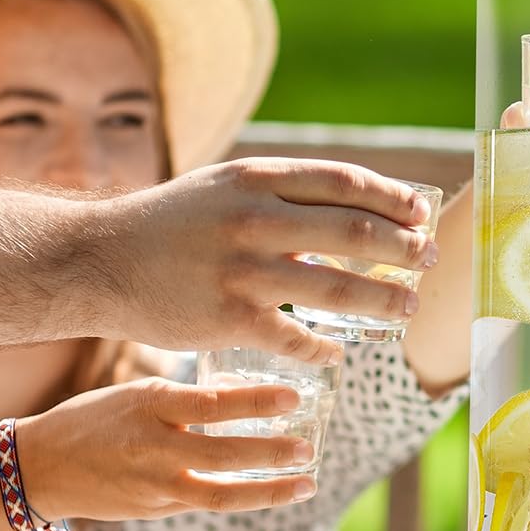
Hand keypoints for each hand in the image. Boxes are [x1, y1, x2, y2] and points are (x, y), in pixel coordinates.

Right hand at [18, 377, 322, 519]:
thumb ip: (187, 399)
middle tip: (308, 447)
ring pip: (221, 494)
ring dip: (269, 490)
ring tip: (307, 483)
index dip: (255, 401)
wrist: (39, 467)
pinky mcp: (157, 509)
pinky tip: (278, 492)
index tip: (294, 395)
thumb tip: (243, 393)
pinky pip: (210, 504)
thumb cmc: (95, 420)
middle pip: (221, 454)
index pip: (210, 404)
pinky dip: (246, 498)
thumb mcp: (136, 395)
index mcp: (149, 406)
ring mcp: (156, 484)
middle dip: (269, 453)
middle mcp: (154, 448)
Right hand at [93, 159, 438, 362]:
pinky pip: (297, 339)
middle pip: (355, 233)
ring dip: (384, 301)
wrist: (100, 260)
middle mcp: (255, 220)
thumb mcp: (224, 187)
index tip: (421, 215)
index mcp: (256, 178)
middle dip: (404, 250)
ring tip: (407, 308)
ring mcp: (244, 272)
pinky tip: (340, 351)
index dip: (393, 199)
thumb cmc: (171, 224)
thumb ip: (283, 194)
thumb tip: (354, 210)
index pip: (345, 183)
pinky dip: (325, 348)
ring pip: (338, 289)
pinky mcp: (231, 320)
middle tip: (429, 262)